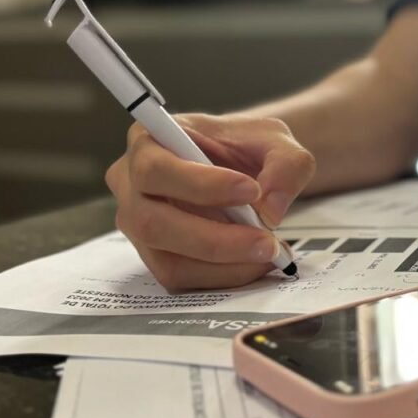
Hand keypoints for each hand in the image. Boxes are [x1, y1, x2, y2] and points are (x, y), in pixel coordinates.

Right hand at [105, 113, 314, 289]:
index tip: (251, 190)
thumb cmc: (248, 147)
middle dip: (215, 239)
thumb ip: (285, 164)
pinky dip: (224, 275)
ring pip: (167, 259)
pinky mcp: (157, 255)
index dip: (200, 184)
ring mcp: (139, 224)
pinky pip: (182, 277)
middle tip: (266, 241)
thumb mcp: (277, 140)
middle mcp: (131, 184)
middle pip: (153, 221)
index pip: (156, 169)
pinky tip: (255, 262)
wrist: (247, 169)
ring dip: (223, 264)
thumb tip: (271, 210)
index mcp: (149, 141)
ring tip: (268, 252)